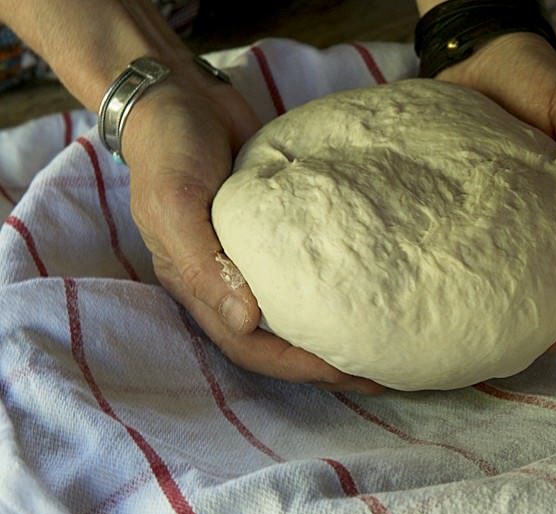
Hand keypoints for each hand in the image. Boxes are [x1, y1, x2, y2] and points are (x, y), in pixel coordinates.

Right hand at [123, 64, 383, 393]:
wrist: (183, 97)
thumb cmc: (170, 151)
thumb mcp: (174, 204)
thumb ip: (202, 265)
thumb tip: (246, 322)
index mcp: (200, 287)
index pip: (252, 346)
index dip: (298, 366)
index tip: (348, 372)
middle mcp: (230, 282)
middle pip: (281, 340)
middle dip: (326, 362)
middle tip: (380, 371)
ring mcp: (257, 258)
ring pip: (298, 310)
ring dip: (335, 332)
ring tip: (382, 342)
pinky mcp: (281, 231)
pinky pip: (310, 269)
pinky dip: (337, 285)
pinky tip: (371, 289)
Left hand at [436, 32, 555, 350]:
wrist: (476, 54)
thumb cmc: (534, 77)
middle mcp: (536, 207)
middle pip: (550, 264)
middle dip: (550, 307)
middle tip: (540, 345)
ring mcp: (496, 208)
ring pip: (507, 260)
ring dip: (509, 299)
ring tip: (498, 336)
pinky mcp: (460, 201)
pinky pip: (465, 237)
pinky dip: (466, 267)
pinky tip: (454, 293)